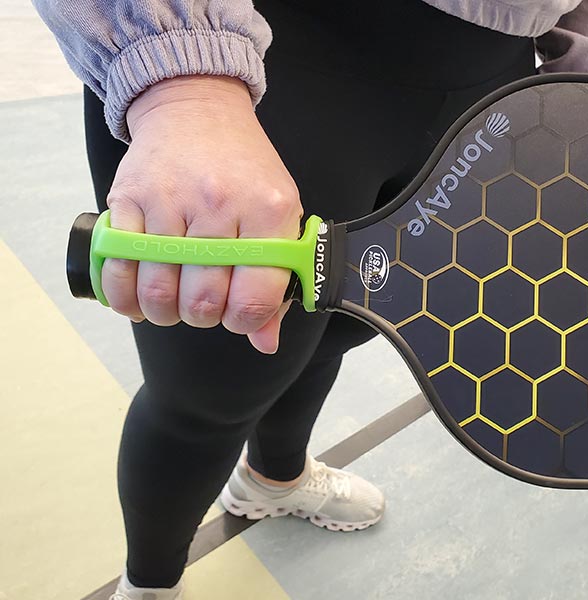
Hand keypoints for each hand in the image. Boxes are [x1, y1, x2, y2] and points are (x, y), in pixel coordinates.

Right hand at [103, 75, 300, 353]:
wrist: (197, 110)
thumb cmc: (243, 168)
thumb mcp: (277, 214)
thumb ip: (275, 281)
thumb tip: (265, 341)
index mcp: (267, 211)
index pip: (255, 297)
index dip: (244, 321)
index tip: (238, 315)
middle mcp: (219, 204)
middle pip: (202, 301)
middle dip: (203, 317)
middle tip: (204, 306)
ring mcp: (170, 201)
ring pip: (158, 292)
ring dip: (164, 313)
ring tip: (173, 302)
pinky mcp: (127, 199)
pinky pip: (119, 269)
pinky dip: (125, 296)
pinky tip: (139, 296)